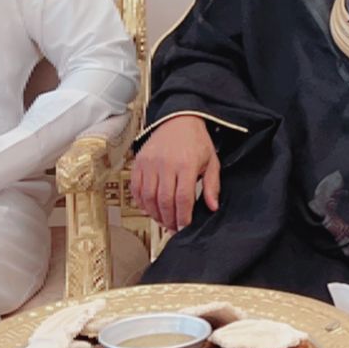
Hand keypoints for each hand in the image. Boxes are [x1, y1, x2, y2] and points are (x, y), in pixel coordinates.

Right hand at [131, 116, 219, 232]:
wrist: (179, 120)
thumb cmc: (197, 141)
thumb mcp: (212, 161)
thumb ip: (212, 185)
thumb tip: (212, 206)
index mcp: (186, 164)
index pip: (183, 198)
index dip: (183, 217)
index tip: (184, 227)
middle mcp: (166, 164)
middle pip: (164, 201)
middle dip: (169, 219)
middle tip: (173, 227)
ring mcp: (150, 163)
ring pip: (148, 198)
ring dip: (155, 214)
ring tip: (163, 220)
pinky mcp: (139, 163)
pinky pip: (136, 189)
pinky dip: (141, 202)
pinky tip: (150, 208)